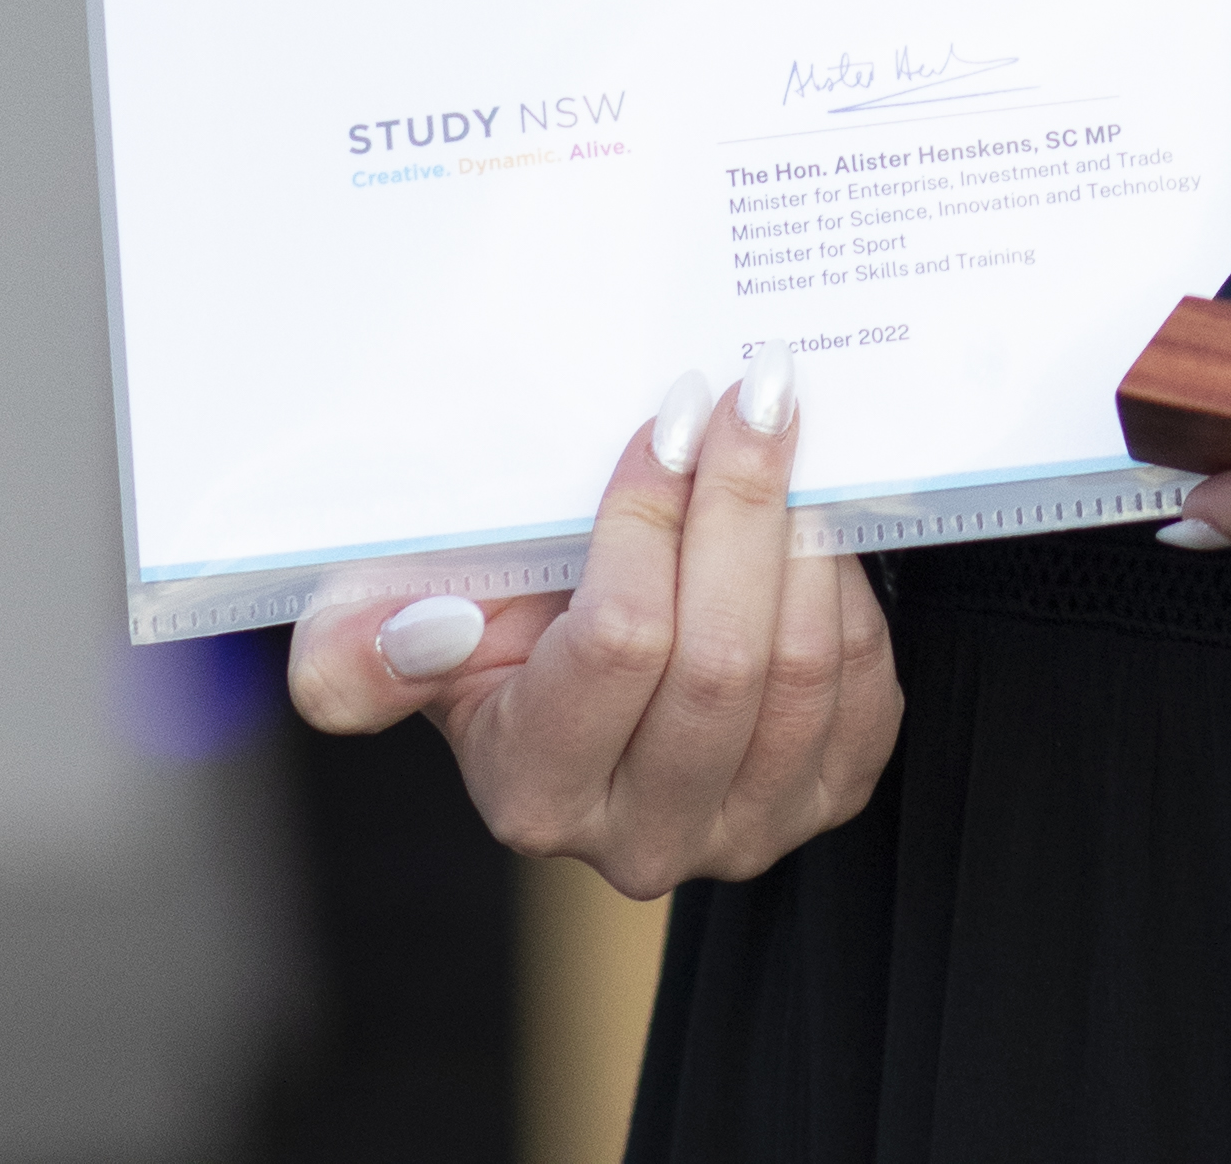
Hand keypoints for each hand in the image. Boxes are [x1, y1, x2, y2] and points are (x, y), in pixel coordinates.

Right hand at [287, 346, 900, 889]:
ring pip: (802, 670)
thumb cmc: (514, 621)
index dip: (649, 518)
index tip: (671, 415)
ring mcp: (743, 830)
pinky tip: (814, 531)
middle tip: (756, 391)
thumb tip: (417, 633)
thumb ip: (366, 646)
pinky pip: (864, 689)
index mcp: (531, 791)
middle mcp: (639, 839)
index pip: (616, 645)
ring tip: (789, 441)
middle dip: (744, 504)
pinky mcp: (824, 797)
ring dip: (804, 537)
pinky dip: (850, 595)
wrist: (616, 658)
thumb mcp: (415, 621)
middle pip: (719, 661)